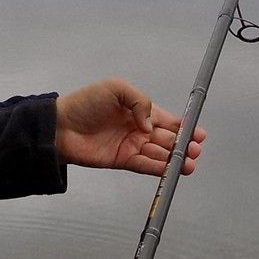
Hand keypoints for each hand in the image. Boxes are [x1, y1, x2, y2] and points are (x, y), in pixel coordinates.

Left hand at [55, 77, 205, 175]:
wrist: (60, 126)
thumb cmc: (85, 103)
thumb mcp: (116, 88)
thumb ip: (140, 102)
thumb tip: (150, 125)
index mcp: (139, 110)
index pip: (167, 120)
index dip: (184, 126)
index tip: (198, 133)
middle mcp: (138, 128)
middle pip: (167, 139)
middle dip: (184, 145)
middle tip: (195, 149)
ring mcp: (131, 145)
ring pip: (159, 154)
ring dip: (175, 159)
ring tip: (189, 163)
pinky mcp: (122, 160)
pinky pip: (144, 165)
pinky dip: (158, 168)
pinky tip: (171, 169)